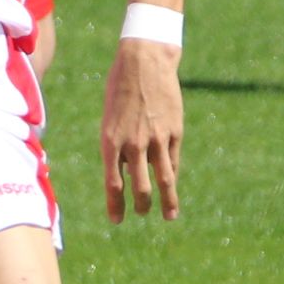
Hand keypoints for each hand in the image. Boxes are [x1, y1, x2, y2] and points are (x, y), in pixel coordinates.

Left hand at [98, 37, 182, 224]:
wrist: (143, 63)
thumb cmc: (119, 90)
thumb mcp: (109, 119)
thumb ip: (116, 147)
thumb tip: (125, 173)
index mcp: (109, 141)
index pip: (112, 184)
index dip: (115, 205)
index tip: (117, 220)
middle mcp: (132, 144)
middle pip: (139, 187)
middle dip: (141, 205)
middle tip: (142, 214)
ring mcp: (156, 139)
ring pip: (163, 180)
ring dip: (165, 201)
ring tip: (167, 216)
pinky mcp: (174, 132)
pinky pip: (173, 161)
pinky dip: (172, 176)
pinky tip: (172, 186)